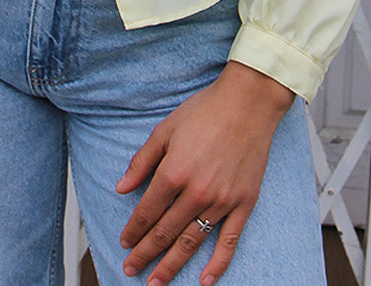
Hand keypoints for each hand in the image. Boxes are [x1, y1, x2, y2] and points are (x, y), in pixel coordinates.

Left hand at [115, 61, 294, 284]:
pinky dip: (217, 265)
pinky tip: (204, 281)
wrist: (248, 103)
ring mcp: (222, 202)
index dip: (133, 230)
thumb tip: (121, 187)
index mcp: (173, 172)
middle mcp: (196, 192)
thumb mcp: (165, 129)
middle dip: (145, 254)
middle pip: (164, 233)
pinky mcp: (244, 204)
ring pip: (191, 243)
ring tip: (156, 282)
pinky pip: (228, 242)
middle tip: (131, 270)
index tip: (124, 243)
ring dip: (171, 266)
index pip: (147, 212)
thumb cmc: (205, 111)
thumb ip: (142, 161)